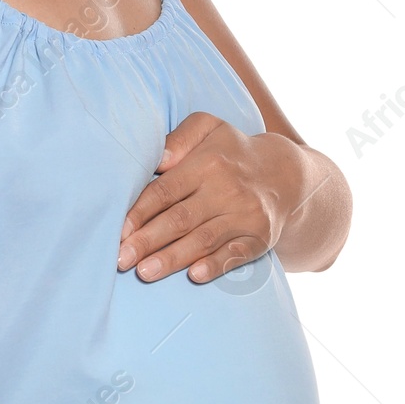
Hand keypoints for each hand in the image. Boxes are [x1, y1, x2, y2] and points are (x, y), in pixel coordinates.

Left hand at [118, 113, 303, 282]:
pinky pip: (235, 255)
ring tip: (144, 273)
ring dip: (172, 259)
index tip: (119, 231)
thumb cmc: (231, 151)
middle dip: (148, 241)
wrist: (285, 175)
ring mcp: (245, 215)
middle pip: (180, 219)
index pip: (166, 191)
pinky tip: (194, 276)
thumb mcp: (208, 127)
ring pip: (202, 240)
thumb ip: (179, 138)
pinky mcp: (260, 237)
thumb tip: (159, 159)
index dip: (140, 212)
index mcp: (207, 163)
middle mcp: (227, 190)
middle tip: (121, 259)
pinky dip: (215, 266)